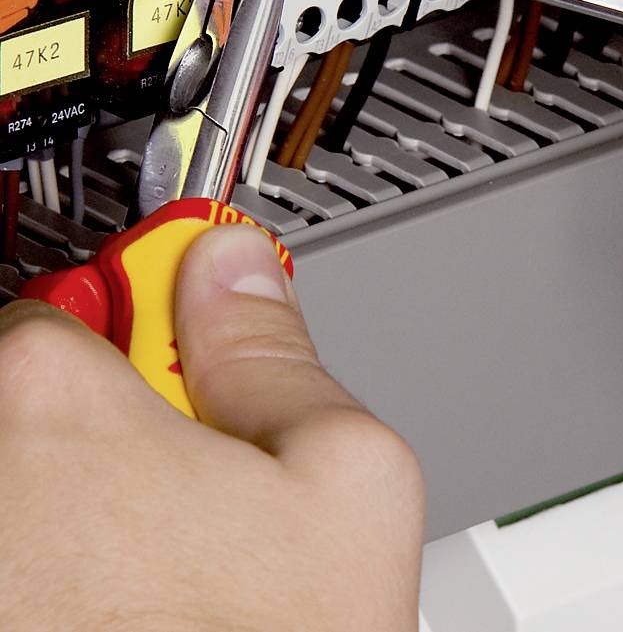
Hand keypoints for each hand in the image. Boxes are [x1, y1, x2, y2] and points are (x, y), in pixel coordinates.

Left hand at [0, 225, 423, 630]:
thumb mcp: (343, 481)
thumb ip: (276, 351)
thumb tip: (233, 270)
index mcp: (48, 404)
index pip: (69, 297)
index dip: (137, 333)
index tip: (164, 357)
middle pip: (17, 389)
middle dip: (93, 427)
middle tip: (168, 499)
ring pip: (15, 473)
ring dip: (63, 507)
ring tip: (136, 583)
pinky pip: (15, 541)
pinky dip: (48, 562)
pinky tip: (103, 612)